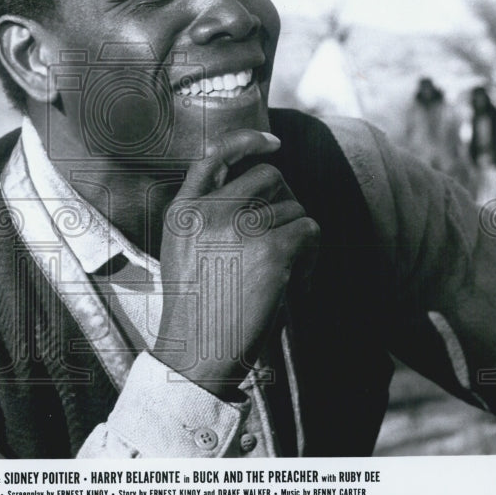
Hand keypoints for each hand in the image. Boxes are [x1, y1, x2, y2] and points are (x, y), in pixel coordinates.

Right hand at [153, 129, 318, 396]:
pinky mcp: (272, 250)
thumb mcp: (183, 251)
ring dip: (298, 236)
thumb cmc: (197, 309)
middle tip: (283, 238)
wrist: (198, 353)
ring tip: (282, 272)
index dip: (247, 141)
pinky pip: (310, 230)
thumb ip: (205, 215)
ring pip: (294, 206)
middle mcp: (209, 211)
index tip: (273, 142)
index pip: (213, 156)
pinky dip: (313, 254)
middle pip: (269, 176)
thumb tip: (260, 188)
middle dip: (284, 202)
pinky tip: (296, 280)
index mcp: (183, 210)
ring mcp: (240, 228)